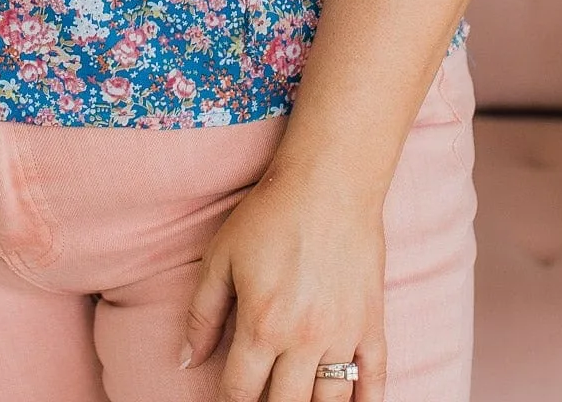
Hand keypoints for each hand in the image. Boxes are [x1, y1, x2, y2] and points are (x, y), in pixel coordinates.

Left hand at [180, 160, 387, 400]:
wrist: (329, 181)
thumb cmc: (270, 214)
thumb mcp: (221, 257)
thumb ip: (201, 313)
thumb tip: (187, 360)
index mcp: (262, 325)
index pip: (240, 392)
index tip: (227, 401)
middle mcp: (304, 340)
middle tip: (261, 398)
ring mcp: (343, 335)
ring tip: (296, 398)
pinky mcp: (373, 324)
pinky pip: (374, 382)